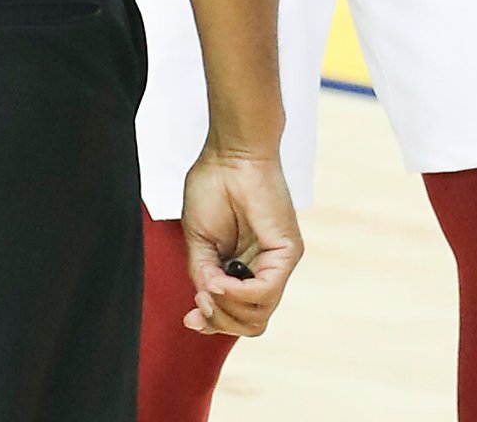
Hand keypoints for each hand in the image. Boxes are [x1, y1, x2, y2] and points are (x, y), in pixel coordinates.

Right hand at [179, 146, 301, 338]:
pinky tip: (221, 282)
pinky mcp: (288, 252)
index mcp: (243, 267)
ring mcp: (277, 263)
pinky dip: (240, 294)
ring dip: (227, 309)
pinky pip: (266, 291)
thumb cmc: (213, 186)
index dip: (213, 323)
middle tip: (200, 302)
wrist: (229, 153)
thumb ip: (205, 276)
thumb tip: (206, 305)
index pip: (237, 314)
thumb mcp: (200, 242)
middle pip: (249, 323)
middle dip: (219, 320)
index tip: (189, 318)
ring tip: (209, 288)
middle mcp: (263, 269)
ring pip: (259, 316)